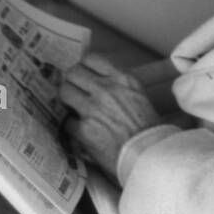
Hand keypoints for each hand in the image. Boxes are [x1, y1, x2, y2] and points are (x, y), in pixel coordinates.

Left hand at [58, 53, 161, 183]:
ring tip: (73, 109)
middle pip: (73, 72)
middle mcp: (107, 89)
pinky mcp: (84, 129)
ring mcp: (93, 108)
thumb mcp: (139, 96)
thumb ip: (119, 85)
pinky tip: (78, 131)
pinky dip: (71, 126)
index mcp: (123, 79)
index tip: (83, 75)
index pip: (91, 59)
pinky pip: (66, 120)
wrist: (149, 155)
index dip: (84, 67)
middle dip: (71, 82)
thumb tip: (99, 82)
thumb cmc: (149, 129)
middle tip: (75, 92)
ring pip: (64, 92)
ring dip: (66, 100)